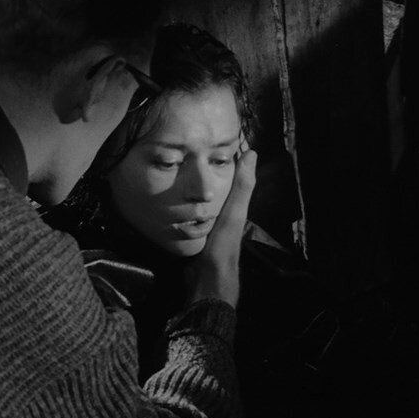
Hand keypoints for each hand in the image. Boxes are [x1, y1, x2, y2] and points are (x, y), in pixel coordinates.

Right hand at [186, 149, 257, 306]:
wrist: (206, 280)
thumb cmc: (222, 245)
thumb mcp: (233, 213)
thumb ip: (241, 187)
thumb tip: (251, 153)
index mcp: (234, 208)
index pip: (232, 175)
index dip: (227, 156)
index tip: (216, 137)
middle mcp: (221, 215)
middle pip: (214, 186)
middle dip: (204, 169)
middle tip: (188, 149)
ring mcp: (206, 226)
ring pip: (199, 200)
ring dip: (189, 186)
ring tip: (173, 167)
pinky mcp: (191, 236)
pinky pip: (187, 214)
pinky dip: (179, 203)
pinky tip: (166, 198)